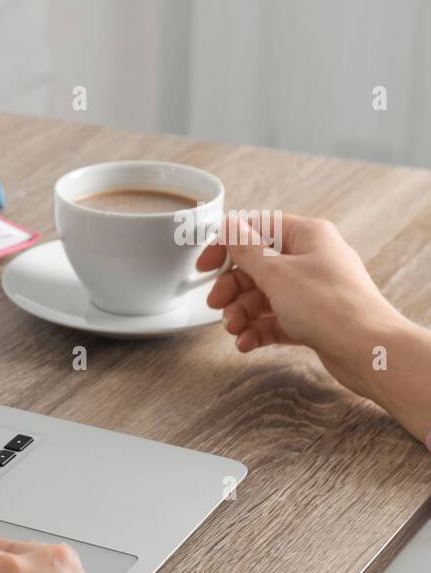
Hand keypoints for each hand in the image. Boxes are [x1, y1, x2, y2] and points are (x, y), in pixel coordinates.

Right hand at [199, 214, 405, 399]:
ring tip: (234, 330)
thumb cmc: (330, 306)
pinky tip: (246, 343)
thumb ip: (246, 249)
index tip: (205, 266)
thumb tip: (229, 223)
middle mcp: (311, 260)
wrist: (369, 350)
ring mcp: (312, 291)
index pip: (257, 229)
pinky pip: (275, 320)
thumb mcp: (277, 273)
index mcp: (307, 236)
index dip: (227, 246)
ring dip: (242, 313)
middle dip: (232, 289)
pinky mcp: (313, 319)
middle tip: (217, 305)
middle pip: (257, 267)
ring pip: (263, 296)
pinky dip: (257, 330)